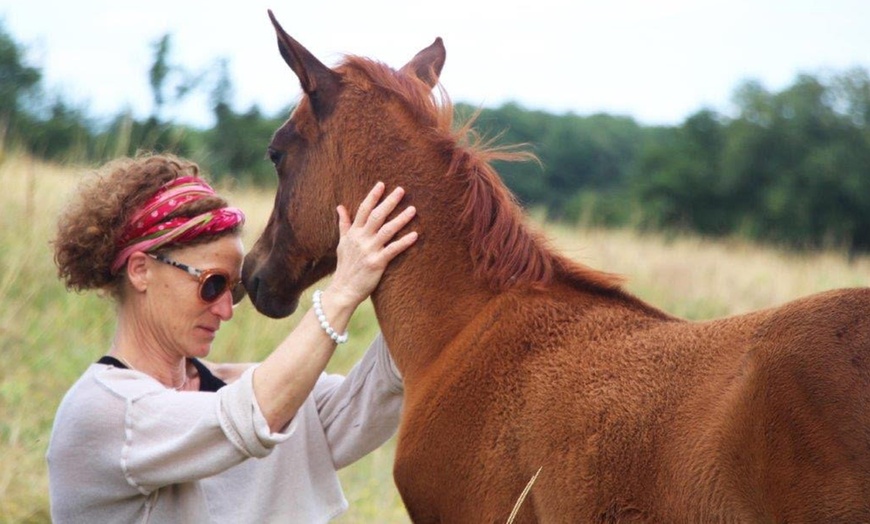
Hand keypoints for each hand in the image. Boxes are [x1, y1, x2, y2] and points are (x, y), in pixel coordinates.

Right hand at [328, 182, 417, 307]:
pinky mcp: (377, 263)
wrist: (343, 290)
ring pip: (387, 230)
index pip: (363, 210)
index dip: (372, 196)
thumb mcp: (342, 243)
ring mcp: (369, 250)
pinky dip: (404, 242)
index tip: (381, 184)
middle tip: (401, 190)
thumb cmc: (345, 267)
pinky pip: (393, 250)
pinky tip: (415, 235)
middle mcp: (361, 239)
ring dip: (401, 219)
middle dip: (389, 202)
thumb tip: (340, 206)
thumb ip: (344, 224)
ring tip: (413, 209)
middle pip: (376, 216)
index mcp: (353, 233)